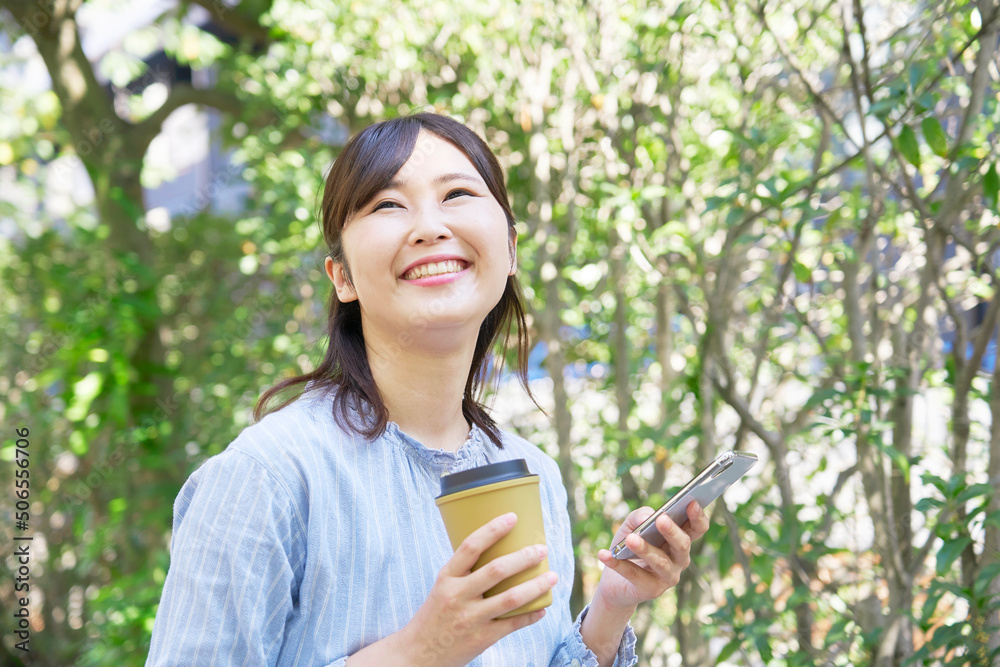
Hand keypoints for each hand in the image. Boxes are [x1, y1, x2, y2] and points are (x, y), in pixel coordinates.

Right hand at [396, 512, 557, 666]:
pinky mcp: (481, 638)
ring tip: (552, 576)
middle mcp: (458, 596)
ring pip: (510, 598)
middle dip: (524, 557)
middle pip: (496, 570)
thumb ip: (465, 573)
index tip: (512, 517)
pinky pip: (512, 624)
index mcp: (447, 578)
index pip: (470, 547)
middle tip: (542, 550)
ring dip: (535, 586)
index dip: (492, 530)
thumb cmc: (435, 615)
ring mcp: (470, 618)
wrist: (418, 654)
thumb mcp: (442, 588)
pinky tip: (542, 607)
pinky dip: (530, 615)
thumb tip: (499, 551)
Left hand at [593, 502, 709, 611]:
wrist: (614, 581)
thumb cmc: (628, 548)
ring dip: (645, 549)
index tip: (691, 502)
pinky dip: (618, 564)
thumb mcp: (631, 527)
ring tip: (630, 538)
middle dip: (672, 531)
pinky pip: (634, 575)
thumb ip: (640, 516)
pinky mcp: (651, 590)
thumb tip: (649, 516)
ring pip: (660, 561)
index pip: (696, 528)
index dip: (697, 516)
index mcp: (679, 540)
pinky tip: (603, 554)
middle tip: (661, 519)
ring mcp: (668, 576)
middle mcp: (679, 559)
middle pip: (682, 545)